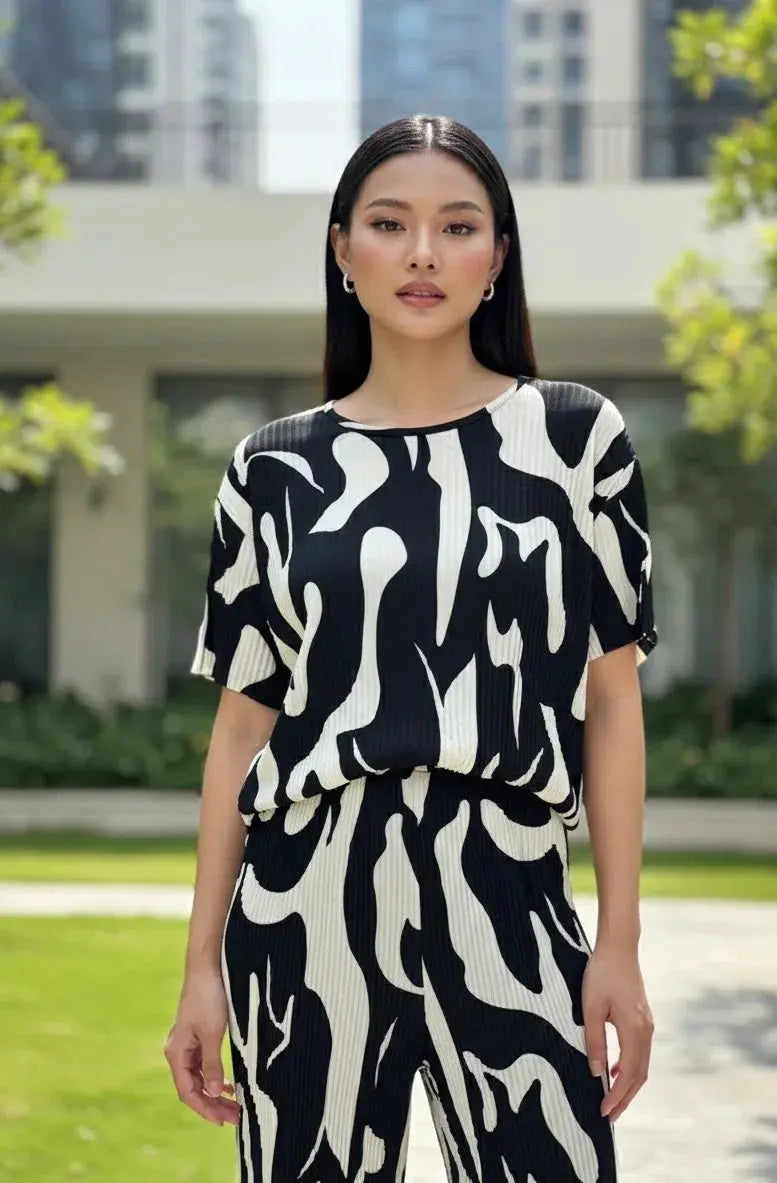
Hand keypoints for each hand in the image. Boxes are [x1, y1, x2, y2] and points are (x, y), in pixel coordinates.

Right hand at [164, 970, 240, 1126]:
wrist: (207, 967)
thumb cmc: (208, 997)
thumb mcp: (212, 1033)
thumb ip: (212, 1064)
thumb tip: (214, 1094)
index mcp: (176, 1053)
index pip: (188, 1092)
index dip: (205, 1109)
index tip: (223, 1121)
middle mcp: (179, 1052)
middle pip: (194, 1088)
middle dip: (213, 1105)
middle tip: (236, 1117)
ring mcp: (188, 1045)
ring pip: (200, 1078)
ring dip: (216, 1093)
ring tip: (236, 1106)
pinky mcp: (198, 1036)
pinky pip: (205, 1066)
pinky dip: (216, 1077)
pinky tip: (229, 1085)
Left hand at [581, 942, 653, 1121]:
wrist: (619, 947)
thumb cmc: (602, 973)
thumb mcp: (591, 1008)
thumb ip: (594, 1040)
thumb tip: (597, 1073)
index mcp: (634, 1030)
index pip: (628, 1074)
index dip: (617, 1096)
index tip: (604, 1113)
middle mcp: (646, 1030)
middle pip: (639, 1075)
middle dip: (625, 1097)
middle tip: (610, 1117)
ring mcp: (647, 1024)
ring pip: (641, 1064)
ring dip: (628, 1084)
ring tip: (612, 1100)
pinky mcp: (643, 1017)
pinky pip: (639, 1051)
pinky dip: (629, 1066)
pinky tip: (614, 1070)